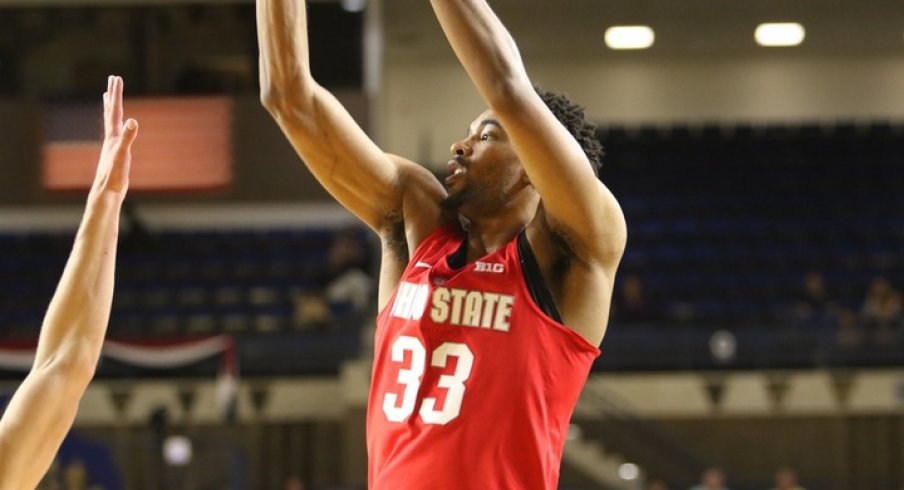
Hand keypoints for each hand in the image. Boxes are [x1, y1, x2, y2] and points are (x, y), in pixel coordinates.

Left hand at [93, 75, 137, 196]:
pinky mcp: (115, 153)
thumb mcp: (123, 154)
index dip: (116, 93)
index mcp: (112, 135)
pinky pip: (116, 133)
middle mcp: (110, 137)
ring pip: (111, 121)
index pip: (115, 110)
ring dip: (111, 108)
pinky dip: (117, 125)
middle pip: (111, 111)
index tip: (116, 78)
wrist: (106, 192)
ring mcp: (112, 145)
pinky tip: (119, 127)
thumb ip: (128, 137)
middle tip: (113, 79)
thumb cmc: (114, 175)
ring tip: (109, 98)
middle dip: (113, 94)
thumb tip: (133, 120)